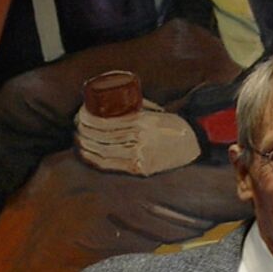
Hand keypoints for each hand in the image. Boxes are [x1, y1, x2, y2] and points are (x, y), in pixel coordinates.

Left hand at [75, 100, 200, 175]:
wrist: (196, 148)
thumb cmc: (175, 127)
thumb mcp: (157, 112)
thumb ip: (136, 108)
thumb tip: (113, 102)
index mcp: (144, 122)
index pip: (106, 122)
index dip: (88, 118)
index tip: (81, 112)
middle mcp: (140, 140)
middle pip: (101, 136)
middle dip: (83, 129)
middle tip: (77, 122)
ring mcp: (139, 157)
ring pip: (102, 151)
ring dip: (84, 143)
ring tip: (77, 136)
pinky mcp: (139, 169)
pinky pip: (109, 166)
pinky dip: (93, 159)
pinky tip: (85, 153)